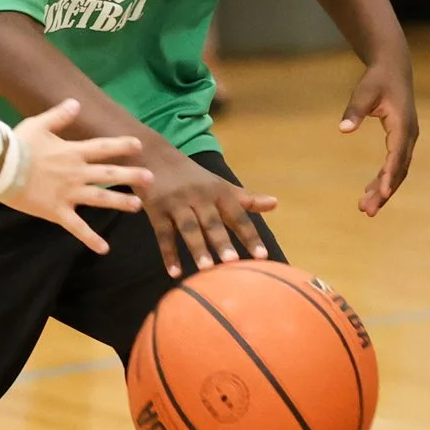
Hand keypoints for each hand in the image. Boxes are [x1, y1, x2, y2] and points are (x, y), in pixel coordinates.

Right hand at [2, 99, 148, 252]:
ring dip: (120, 202)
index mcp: (72, 152)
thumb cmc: (17, 145)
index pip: (102, 147)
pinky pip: (77, 228)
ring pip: (100, 199)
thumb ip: (59, 116)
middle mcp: (76, 173)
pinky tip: (104, 249)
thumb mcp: (38, 124)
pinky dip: (90, 239)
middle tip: (151, 179)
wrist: (1, 168)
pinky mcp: (57, 211)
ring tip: (137, 206)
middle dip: (131, 176)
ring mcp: (68, 194)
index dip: (121, 145)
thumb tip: (76, 103)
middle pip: (109, 174)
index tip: (138, 145)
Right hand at [143, 141, 275, 278]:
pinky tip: (175, 273)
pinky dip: (168, 254)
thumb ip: (246, 198)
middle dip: (222, 241)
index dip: (250, 236)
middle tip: (232, 263)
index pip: (238, 216)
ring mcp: (176, 203)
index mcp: (219, 192)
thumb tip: (275, 204)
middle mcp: (199, 196)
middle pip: (212, 222)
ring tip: (205, 270)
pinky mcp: (156, 209)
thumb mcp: (220, 185)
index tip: (262, 257)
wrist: (154, 156)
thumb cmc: (194, 177)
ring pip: (188, 227)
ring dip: (197, 248)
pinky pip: (163, 234)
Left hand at [340, 51, 418, 215]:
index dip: (388, 175)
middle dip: (384, 191)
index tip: (381, 193)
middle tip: (367, 210)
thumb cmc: (378, 79)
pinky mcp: (402, 140)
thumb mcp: (364, 92)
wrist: (394, 68)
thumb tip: (343, 128)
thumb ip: (354, 110)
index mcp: (402, 124)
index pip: (396, 155)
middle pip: (399, 170)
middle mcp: (409, 135)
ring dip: (384, 190)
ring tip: (366, 208)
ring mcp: (407, 139)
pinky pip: (395, 165)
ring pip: (398, 171)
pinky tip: (370, 191)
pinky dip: (384, 179)